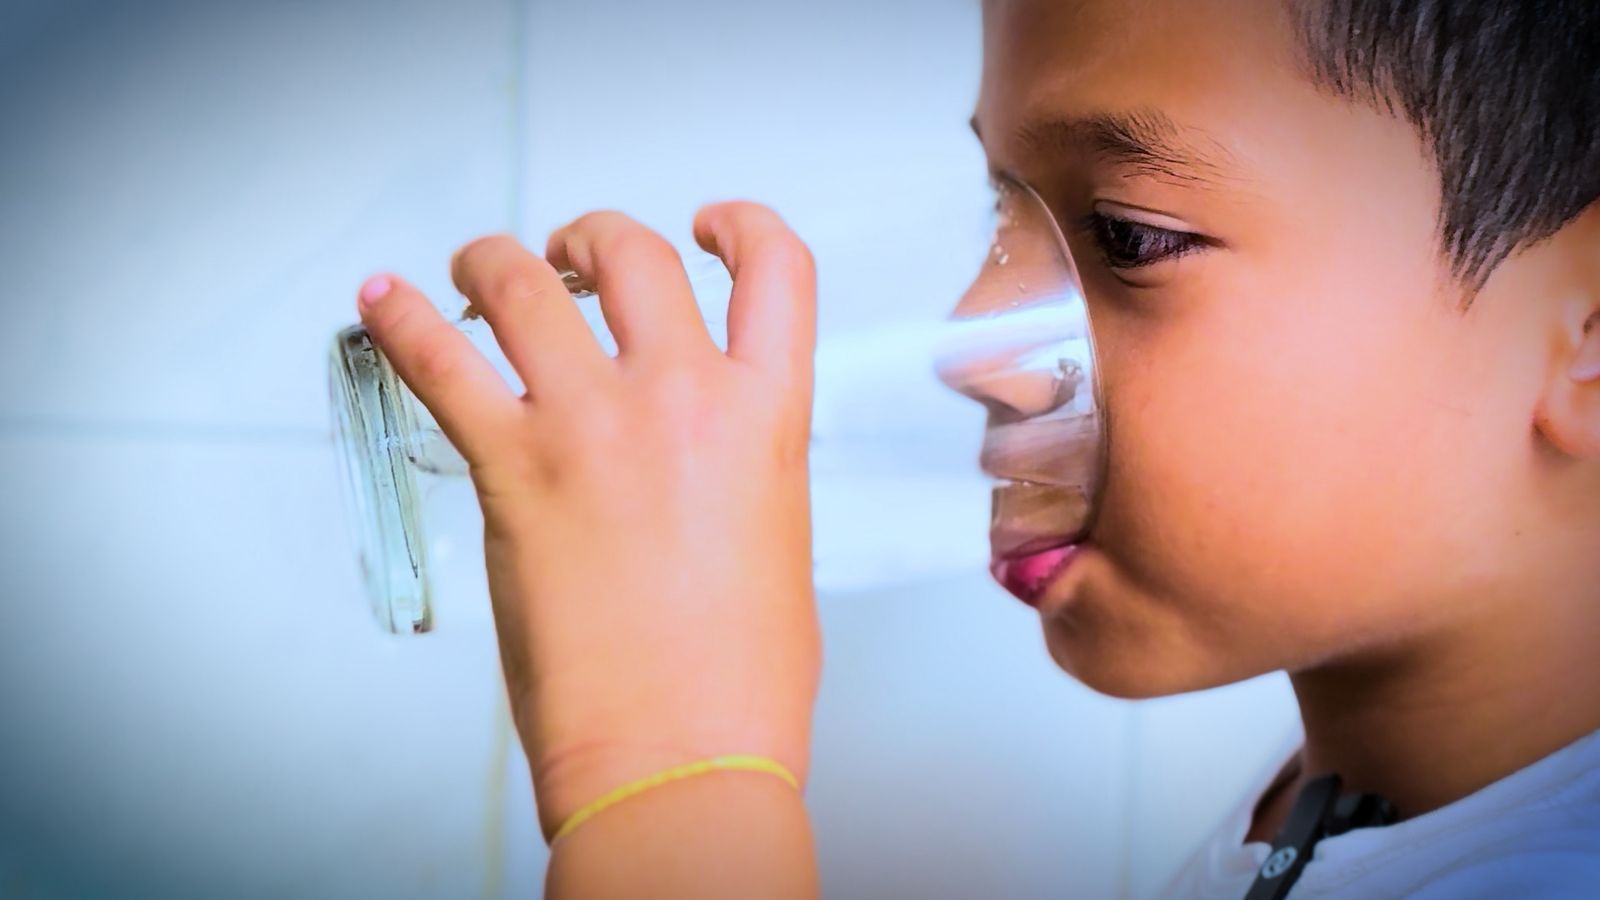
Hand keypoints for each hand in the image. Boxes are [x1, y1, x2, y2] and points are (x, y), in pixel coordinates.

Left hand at [357, 203, 820, 840]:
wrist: (679, 754)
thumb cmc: (738, 683)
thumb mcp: (777, 545)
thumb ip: (746, 472)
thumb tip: (710, 456)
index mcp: (766, 419)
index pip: (778, 269)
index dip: (741, 225)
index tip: (709, 226)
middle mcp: (682, 399)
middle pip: (633, 251)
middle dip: (592, 238)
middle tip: (570, 259)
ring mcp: (591, 427)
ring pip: (526, 281)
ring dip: (493, 260)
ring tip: (478, 270)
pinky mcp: (510, 469)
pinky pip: (442, 363)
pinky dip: (400, 321)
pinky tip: (383, 302)